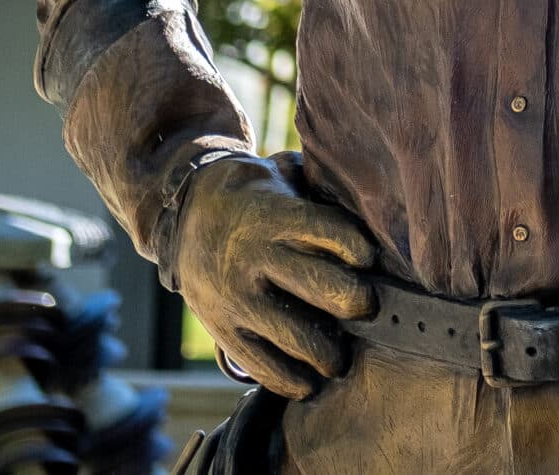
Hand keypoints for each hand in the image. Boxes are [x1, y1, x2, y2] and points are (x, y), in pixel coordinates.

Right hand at [172, 154, 377, 398]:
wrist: (185, 216)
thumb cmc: (256, 197)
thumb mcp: (283, 176)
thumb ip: (321, 188)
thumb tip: (373, 196)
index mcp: (274, 215)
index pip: (331, 233)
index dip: (359, 249)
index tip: (370, 259)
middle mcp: (254, 257)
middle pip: (323, 286)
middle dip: (356, 302)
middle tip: (366, 307)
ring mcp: (236, 297)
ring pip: (297, 336)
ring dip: (329, 352)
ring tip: (340, 356)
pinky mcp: (222, 328)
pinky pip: (261, 365)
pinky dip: (291, 380)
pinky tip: (310, 381)